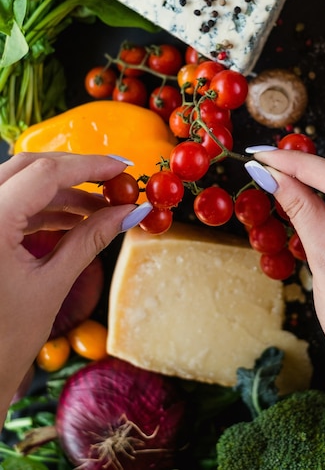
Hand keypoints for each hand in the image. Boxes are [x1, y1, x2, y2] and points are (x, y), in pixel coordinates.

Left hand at [0, 152, 150, 421]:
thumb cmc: (3, 342)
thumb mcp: (52, 284)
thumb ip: (91, 238)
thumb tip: (129, 212)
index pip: (45, 174)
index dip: (89, 166)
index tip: (122, 169)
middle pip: (28, 167)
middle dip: (75, 171)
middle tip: (113, 180)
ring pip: (18, 182)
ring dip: (60, 191)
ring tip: (100, 208)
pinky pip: (10, 204)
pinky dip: (42, 208)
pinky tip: (73, 220)